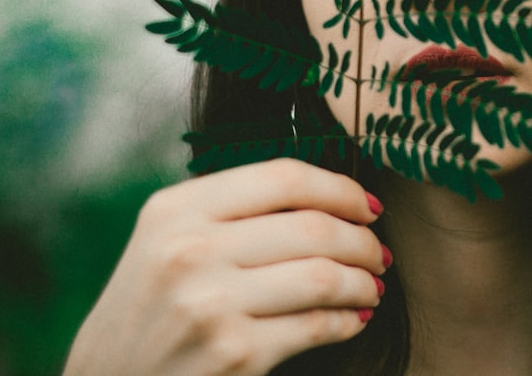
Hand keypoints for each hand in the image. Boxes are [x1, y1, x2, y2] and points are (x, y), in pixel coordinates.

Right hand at [62, 158, 388, 375]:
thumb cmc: (152, 307)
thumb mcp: (169, 239)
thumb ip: (232, 209)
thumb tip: (329, 198)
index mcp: (177, 208)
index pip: (284, 177)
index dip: (341, 188)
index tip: (368, 206)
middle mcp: (190, 250)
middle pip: (313, 227)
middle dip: (362, 240)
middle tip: (378, 253)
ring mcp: (211, 303)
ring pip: (323, 276)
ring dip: (363, 281)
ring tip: (373, 286)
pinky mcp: (233, 353)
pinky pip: (315, 326)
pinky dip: (346, 321)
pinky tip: (354, 318)